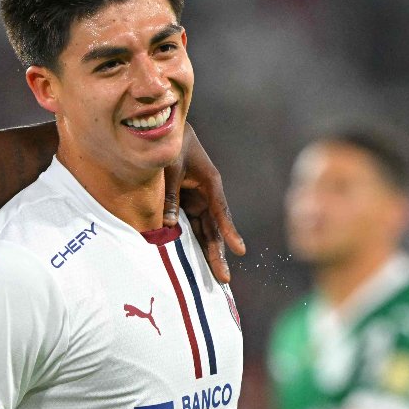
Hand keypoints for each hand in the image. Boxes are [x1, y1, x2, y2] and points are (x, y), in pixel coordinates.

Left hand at [163, 123, 245, 283]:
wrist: (167, 130)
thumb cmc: (171, 147)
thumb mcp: (169, 170)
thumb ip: (169, 197)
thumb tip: (168, 228)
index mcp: (210, 183)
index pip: (220, 212)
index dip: (229, 232)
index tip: (240, 250)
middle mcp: (208, 195)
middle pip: (215, 229)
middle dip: (219, 254)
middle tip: (224, 279)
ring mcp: (199, 200)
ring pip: (206, 230)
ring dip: (210, 252)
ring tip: (218, 276)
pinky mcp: (188, 202)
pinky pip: (193, 225)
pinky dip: (195, 241)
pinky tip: (199, 261)